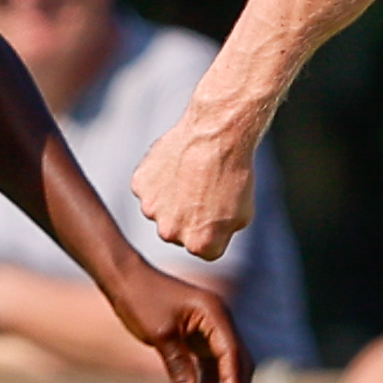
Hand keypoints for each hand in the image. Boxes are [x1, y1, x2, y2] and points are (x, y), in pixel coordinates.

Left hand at [103, 263, 252, 382]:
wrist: (124, 278)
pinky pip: (209, 364)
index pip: (233, 354)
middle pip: (238, 362)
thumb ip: (177, 365)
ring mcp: (210, 329)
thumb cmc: (141, 299)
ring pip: (226, 366)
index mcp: (215, 314)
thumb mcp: (160, 335)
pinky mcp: (198, 336)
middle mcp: (219, 320)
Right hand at [132, 112, 259, 262]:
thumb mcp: (242, 215)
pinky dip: (159, 180)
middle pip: (178, 231)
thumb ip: (219, 236)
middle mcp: (171, 233)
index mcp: (198, 244)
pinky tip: (176, 165)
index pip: (205, 248)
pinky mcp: (140, 186)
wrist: (215, 134)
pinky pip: (149, 189)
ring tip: (190, 176)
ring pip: (161, 211)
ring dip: (172, 200)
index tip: (220, 209)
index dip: (214, 228)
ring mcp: (152, 209)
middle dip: (189, 217)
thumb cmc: (234, 174)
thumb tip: (207, 239)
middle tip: (203, 190)